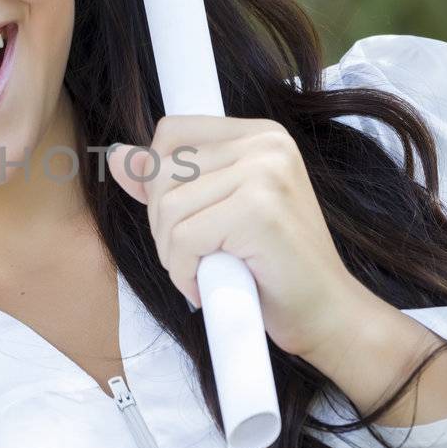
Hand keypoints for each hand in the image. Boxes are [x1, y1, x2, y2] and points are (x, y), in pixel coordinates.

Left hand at [107, 115, 375, 362]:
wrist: (328, 314)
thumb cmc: (273, 268)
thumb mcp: (215, 214)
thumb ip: (169, 182)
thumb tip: (117, 157)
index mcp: (259, 134)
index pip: (172, 132)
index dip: (158, 180)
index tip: (182, 221)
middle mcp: (266, 144)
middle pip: (164, 170)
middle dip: (163, 224)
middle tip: (197, 257)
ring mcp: (265, 173)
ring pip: (169, 207)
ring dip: (173, 254)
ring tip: (206, 272)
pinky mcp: (259, 211)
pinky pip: (183, 238)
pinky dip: (184, 273)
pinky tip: (210, 286)